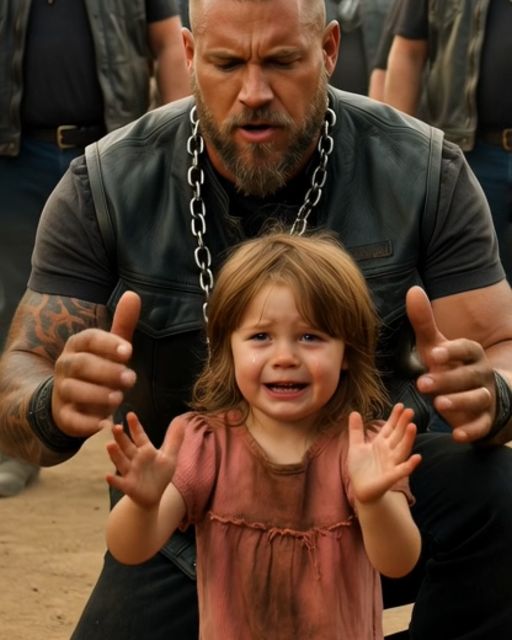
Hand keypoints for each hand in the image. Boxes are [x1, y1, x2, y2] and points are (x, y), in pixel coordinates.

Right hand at [52, 292, 140, 437]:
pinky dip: (87, 424)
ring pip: (74, 390)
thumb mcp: (111, 347)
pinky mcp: (64, 416)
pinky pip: (71, 419)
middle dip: (107, 371)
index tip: (128, 352)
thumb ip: (122, 324)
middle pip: (82, 365)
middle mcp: (66, 365)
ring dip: (98, 394)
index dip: (108, 344)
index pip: (89, 339)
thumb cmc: (99, 368)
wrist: (73, 401)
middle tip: (131, 378)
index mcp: (78, 345)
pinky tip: (105, 424)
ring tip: (118, 398)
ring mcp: (62, 391)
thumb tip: (133, 294)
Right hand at [106, 412, 184, 507]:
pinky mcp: (128, 486)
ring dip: (115, 454)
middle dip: (121, 437)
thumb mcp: (169, 457)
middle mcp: (135, 459)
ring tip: (109, 445)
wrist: (153, 496)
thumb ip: (174, 440)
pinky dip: (114, 480)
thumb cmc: (159, 474)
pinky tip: (108, 476)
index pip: (139, 436)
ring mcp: (130, 472)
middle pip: (127, 446)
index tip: (130, 414)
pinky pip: (119, 482)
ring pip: (121, 461)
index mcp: (145, 450)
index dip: (135, 426)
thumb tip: (181, 422)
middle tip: (115, 426)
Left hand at [347, 404, 420, 504]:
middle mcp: (389, 452)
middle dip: (403, 424)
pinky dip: (410, 465)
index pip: (390, 427)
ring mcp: (391, 464)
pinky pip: (402, 470)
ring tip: (413, 426)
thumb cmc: (360, 468)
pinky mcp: (391, 477)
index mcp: (380, 443)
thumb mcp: (356, 446)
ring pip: (402, 449)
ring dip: (408, 439)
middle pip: (398, 435)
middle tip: (410, 410)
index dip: (395, 417)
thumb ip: (356, 430)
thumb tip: (354, 412)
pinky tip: (417, 457)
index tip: (400, 405)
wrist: (360, 490)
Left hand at [406, 286, 495, 441]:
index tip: (434, 353)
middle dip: (447, 380)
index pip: (467, 349)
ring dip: (459, 403)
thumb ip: (424, 322)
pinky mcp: (485, 420)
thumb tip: (412, 290)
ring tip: (439, 405)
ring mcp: (486, 398)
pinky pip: (482, 426)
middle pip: (468, 376)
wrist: (483, 395)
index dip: (452, 350)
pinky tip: (457, 435)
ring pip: (477, 399)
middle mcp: (481, 375)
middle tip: (422, 384)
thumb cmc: (452, 366)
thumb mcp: (436, 346)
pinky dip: (471, 431)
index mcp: (471, 354)